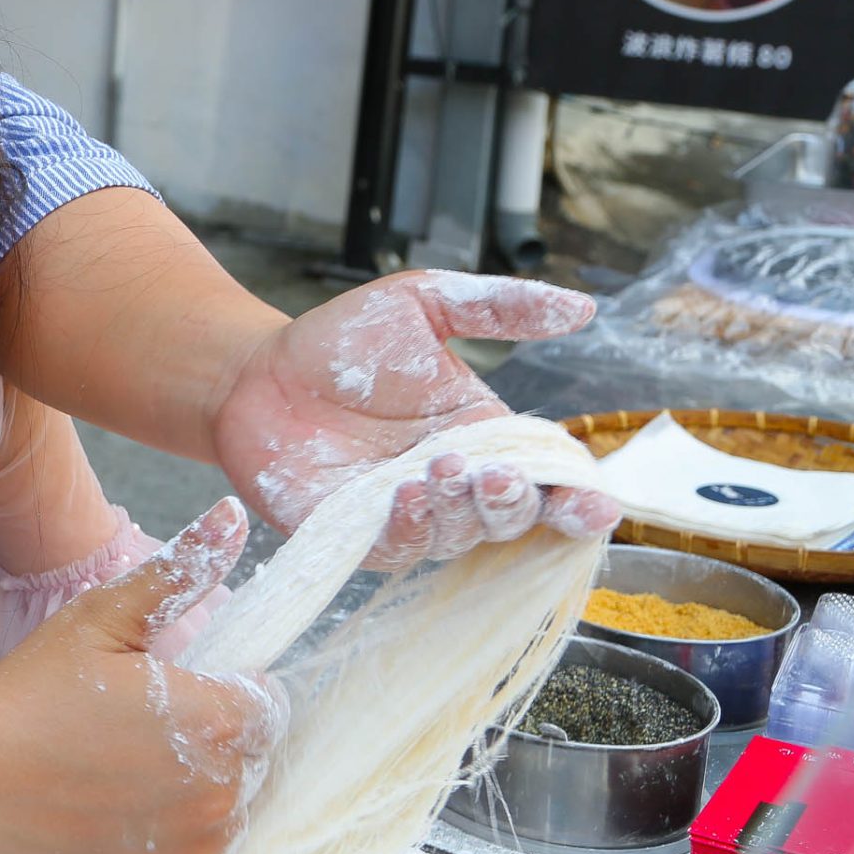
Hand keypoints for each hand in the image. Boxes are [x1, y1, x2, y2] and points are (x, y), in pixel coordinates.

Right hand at [0, 499, 283, 853]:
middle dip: (212, 744)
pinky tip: (120, 817)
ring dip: (197, 796)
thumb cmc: (28, 694)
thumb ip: (177, 572)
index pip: (268, 705)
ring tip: (124, 774)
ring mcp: (198, 853)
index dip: (223, 692)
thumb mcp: (100, 619)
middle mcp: (224, 795)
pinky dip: (174, 843)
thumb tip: (234, 516)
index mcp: (221, 721)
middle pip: (254, 763)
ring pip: (232, 816)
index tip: (167, 693)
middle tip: (134, 732)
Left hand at [210, 271, 621, 570]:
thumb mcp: (421, 305)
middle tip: (494, 472)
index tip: (597, 505)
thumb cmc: (340, 343)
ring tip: (442, 468)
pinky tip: (405, 493)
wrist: (256, 373)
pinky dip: (411, 527)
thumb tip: (583, 306)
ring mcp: (410, 516)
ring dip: (461, 511)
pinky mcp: (359, 537)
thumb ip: (498, 306)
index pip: (551, 481)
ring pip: (461, 538)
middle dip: (515, 503)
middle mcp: (456, 485)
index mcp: (485, 437)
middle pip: (514, 518)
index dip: (581, 501)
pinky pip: (401, 548)